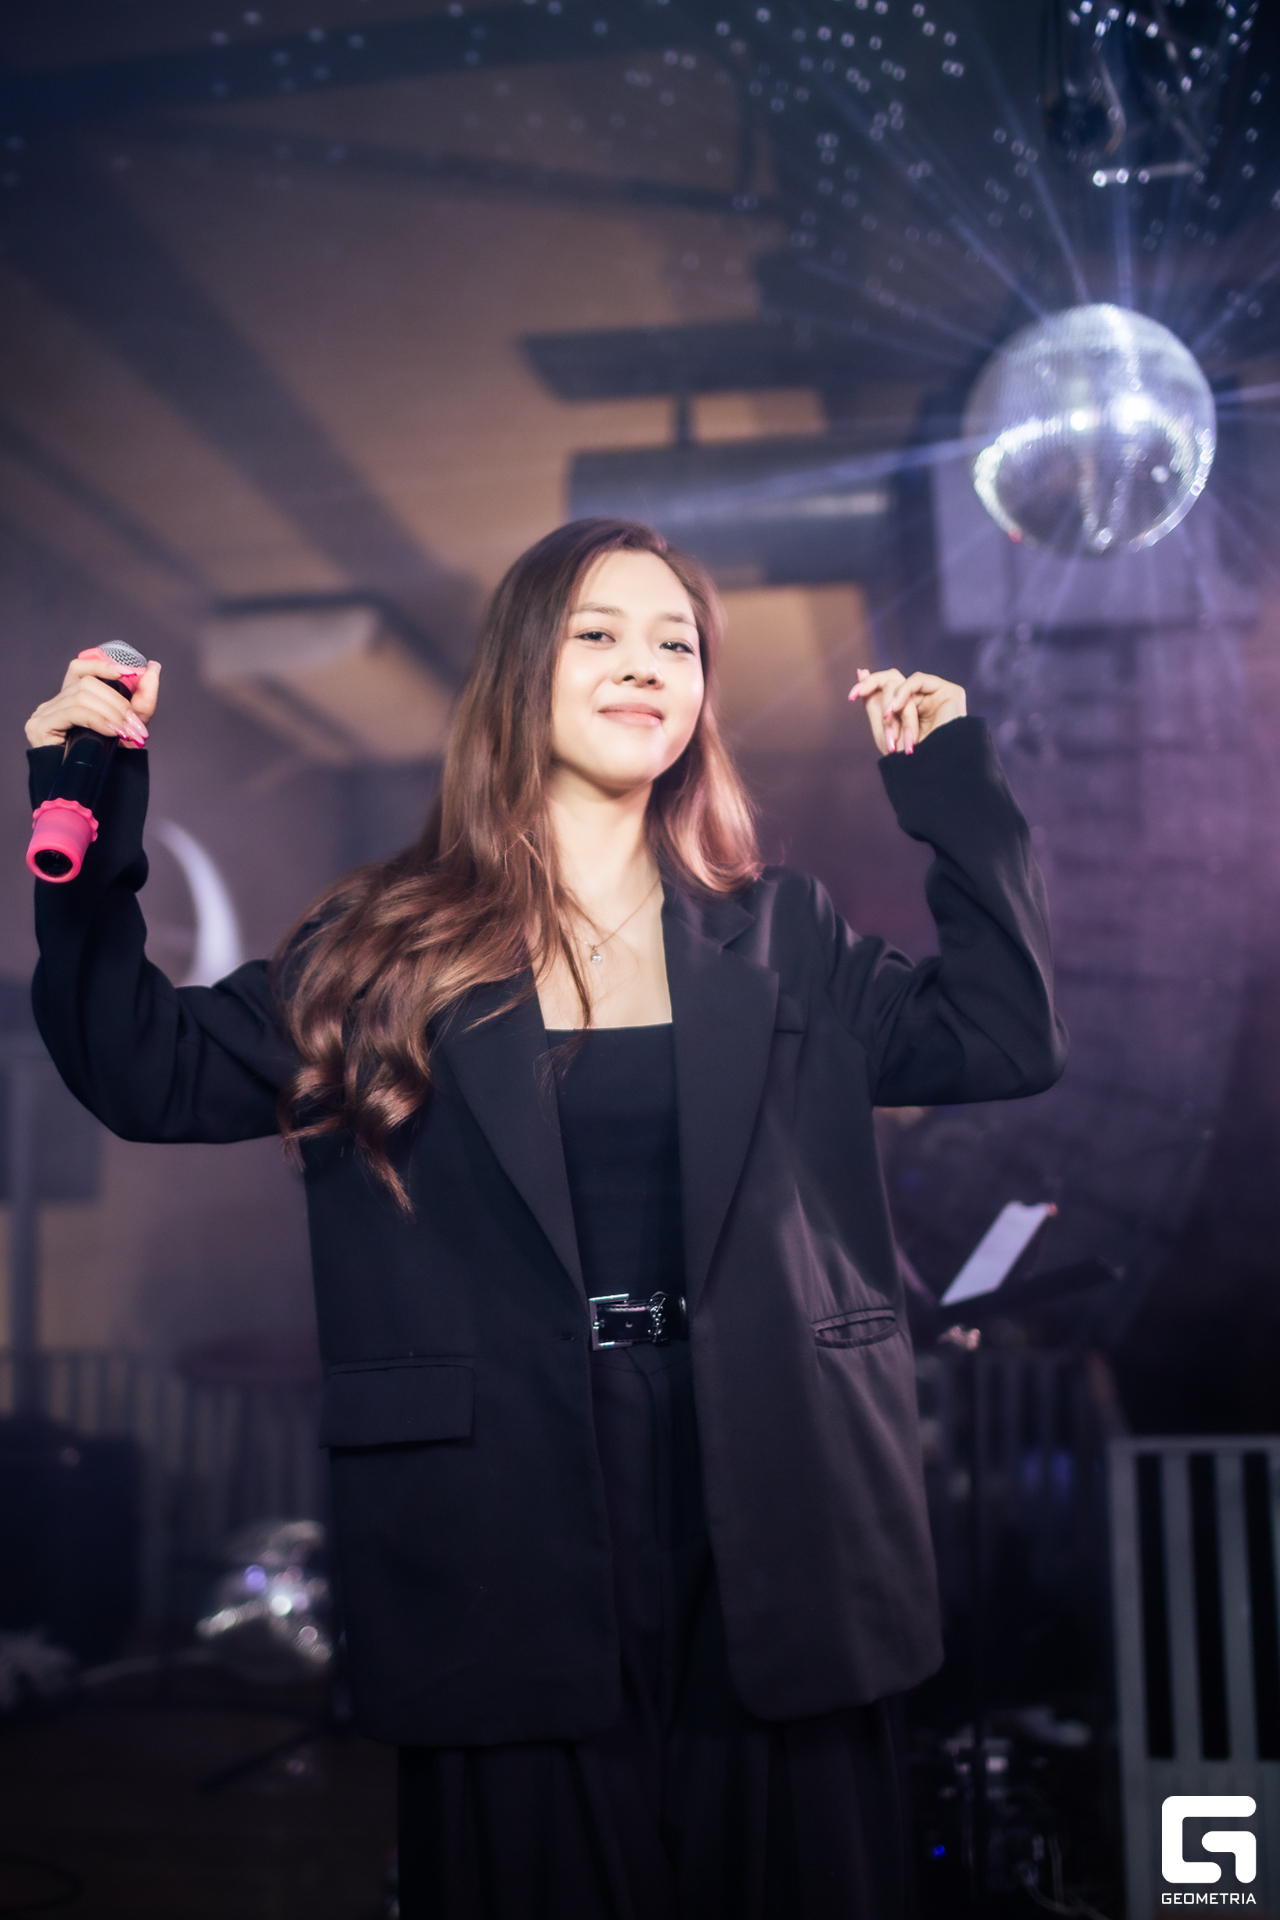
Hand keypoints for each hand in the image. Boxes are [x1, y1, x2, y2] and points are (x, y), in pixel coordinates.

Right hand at [25, 650, 161, 750]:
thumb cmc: (109, 759)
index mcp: (72, 698)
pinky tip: (110, 732)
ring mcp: (44, 714)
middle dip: (117, 702)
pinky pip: (72, 712)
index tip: (129, 673)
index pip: (81, 668)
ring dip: (111, 713)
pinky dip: (97, 719)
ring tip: (126, 732)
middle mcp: (55, 703)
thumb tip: (153, 667)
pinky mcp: (40, 727)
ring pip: (81, 696)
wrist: (97, 791)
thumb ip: (143, 697)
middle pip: (87, 683)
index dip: (103, 665)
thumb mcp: (131, 724)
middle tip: (135, 725)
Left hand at [848, 668, 965, 756]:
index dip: (867, 684)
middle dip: (876, 695)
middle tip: (861, 703)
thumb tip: (861, 671)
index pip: (885, 686)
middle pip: (891, 679)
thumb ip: (873, 701)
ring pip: (900, 683)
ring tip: (887, 724)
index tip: (851, 696)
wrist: (931, 772)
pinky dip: (902, 693)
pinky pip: (917, 680)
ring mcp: (935, 694)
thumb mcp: (883, 729)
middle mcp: (921, 698)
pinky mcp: (949, 691)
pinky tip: (894, 709)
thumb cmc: (908, 760)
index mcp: (908, 707)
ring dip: (890, 705)